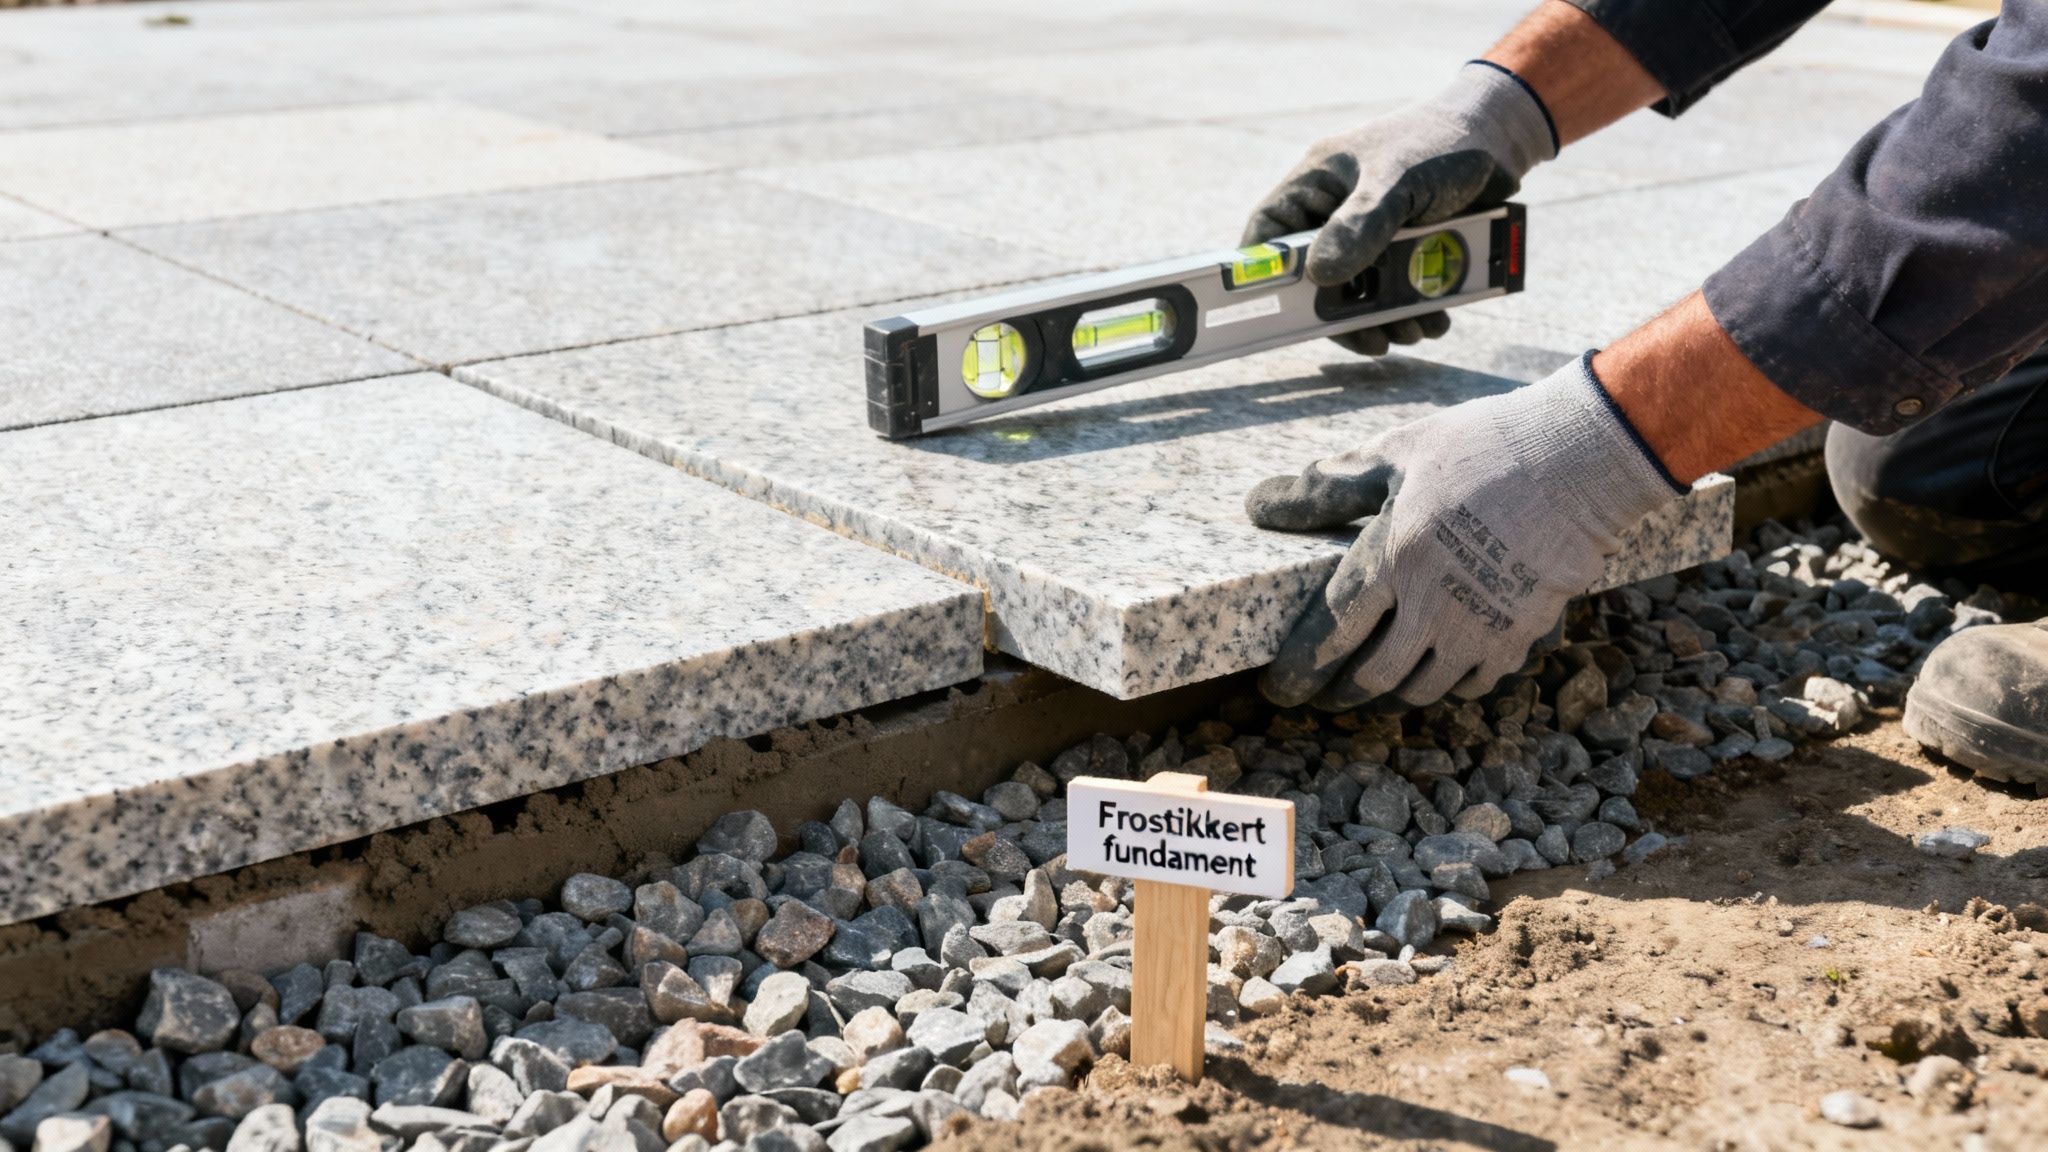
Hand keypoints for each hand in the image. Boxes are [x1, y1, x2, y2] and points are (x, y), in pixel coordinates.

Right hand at [1242, 62, 1553, 356]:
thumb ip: (1360, 227)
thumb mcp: (1396, 182)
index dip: (1267, 276)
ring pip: (1362, 289)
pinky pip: (1397, 288)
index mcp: (1317, 184)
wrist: (1503, 138)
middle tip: (1374, 340)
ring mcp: (1371, 231)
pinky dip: (1414, 307)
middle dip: (1346, 313)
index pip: (1271, 234)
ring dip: (1386, 318)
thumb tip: (1321, 279)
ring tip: (1414, 331)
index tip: (1281, 316)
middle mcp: (1336, 210)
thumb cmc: (1441, 143)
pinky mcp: (1404, 246)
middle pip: (1319, 276)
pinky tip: (1435, 318)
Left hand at [1248, 355, 1681, 709]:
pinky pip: (1474, 684)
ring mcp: (1480, 627)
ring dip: (1391, 695)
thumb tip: (1260, 506)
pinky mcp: (1521, 635)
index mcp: (1392, 558)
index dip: (1299, 669)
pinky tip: (1438, 671)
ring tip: (1374, 689)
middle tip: (1320, 697)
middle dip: (1338, 695)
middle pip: (1372, 676)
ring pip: (1422, 689)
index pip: (1329, 633)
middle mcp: (1431, 606)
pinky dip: (1449, 685)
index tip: (1278, 688)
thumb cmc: (1484, 447)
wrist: (1582, 459)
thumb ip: (1326, 488)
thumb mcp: (1396, 453)